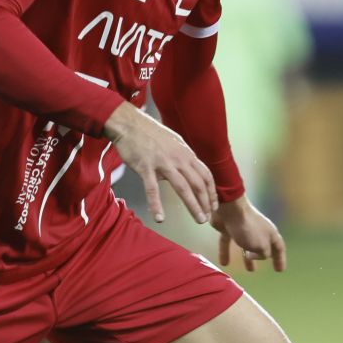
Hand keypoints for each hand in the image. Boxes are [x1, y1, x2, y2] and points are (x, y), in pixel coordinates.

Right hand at [104, 103, 216, 223]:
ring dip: (193, 205)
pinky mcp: (145, 167)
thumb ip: (181, 158)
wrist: (128, 123)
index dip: (211, 192)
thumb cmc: (149, 133)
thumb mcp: (173, 142)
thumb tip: (186, 172)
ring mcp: (163, 163)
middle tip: (207, 218)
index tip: (213, 205)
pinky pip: (152, 189)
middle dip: (205, 202)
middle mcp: (178, 158)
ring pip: (182, 188)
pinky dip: (156, 205)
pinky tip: (159, 218)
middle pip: (198, 184)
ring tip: (199, 219)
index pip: (205, 175)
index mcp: (186, 153)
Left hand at [213, 196, 286, 272]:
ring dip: (248, 258)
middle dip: (266, 257)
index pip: (279, 248)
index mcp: (270, 233)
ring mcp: (243, 229)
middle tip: (270, 268)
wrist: (229, 209)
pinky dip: (226, 253)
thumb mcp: (261, 245)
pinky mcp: (229, 228)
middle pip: (264, 246)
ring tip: (250, 270)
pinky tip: (224, 263)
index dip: (280, 259)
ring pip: (247, 246)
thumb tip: (254, 256)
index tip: (280, 270)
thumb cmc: (249, 228)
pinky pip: (228, 243)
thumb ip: (263, 254)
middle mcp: (258, 231)